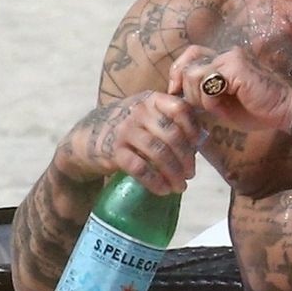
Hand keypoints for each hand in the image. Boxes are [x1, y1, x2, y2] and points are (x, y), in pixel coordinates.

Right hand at [61, 91, 201, 195]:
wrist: (88, 137)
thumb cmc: (129, 128)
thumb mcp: (147, 115)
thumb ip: (170, 121)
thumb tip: (203, 139)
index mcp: (151, 100)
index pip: (180, 108)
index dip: (193, 128)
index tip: (198, 146)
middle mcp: (138, 111)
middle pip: (172, 135)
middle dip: (186, 159)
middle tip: (190, 174)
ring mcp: (125, 130)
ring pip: (159, 153)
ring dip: (173, 173)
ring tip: (180, 187)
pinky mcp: (114, 151)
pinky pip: (140, 168)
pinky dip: (155, 182)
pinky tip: (163, 190)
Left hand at [170, 44, 291, 134]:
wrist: (286, 111)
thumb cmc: (259, 110)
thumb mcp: (224, 103)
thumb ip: (204, 95)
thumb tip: (180, 94)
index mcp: (225, 60)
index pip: (191, 55)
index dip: (178, 72)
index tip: (175, 92)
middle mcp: (227, 54)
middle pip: (188, 63)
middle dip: (186, 89)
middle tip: (198, 106)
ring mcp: (231, 58)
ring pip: (193, 74)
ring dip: (199, 97)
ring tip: (216, 108)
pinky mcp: (235, 66)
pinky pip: (206, 83)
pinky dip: (209, 101)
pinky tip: (222, 109)